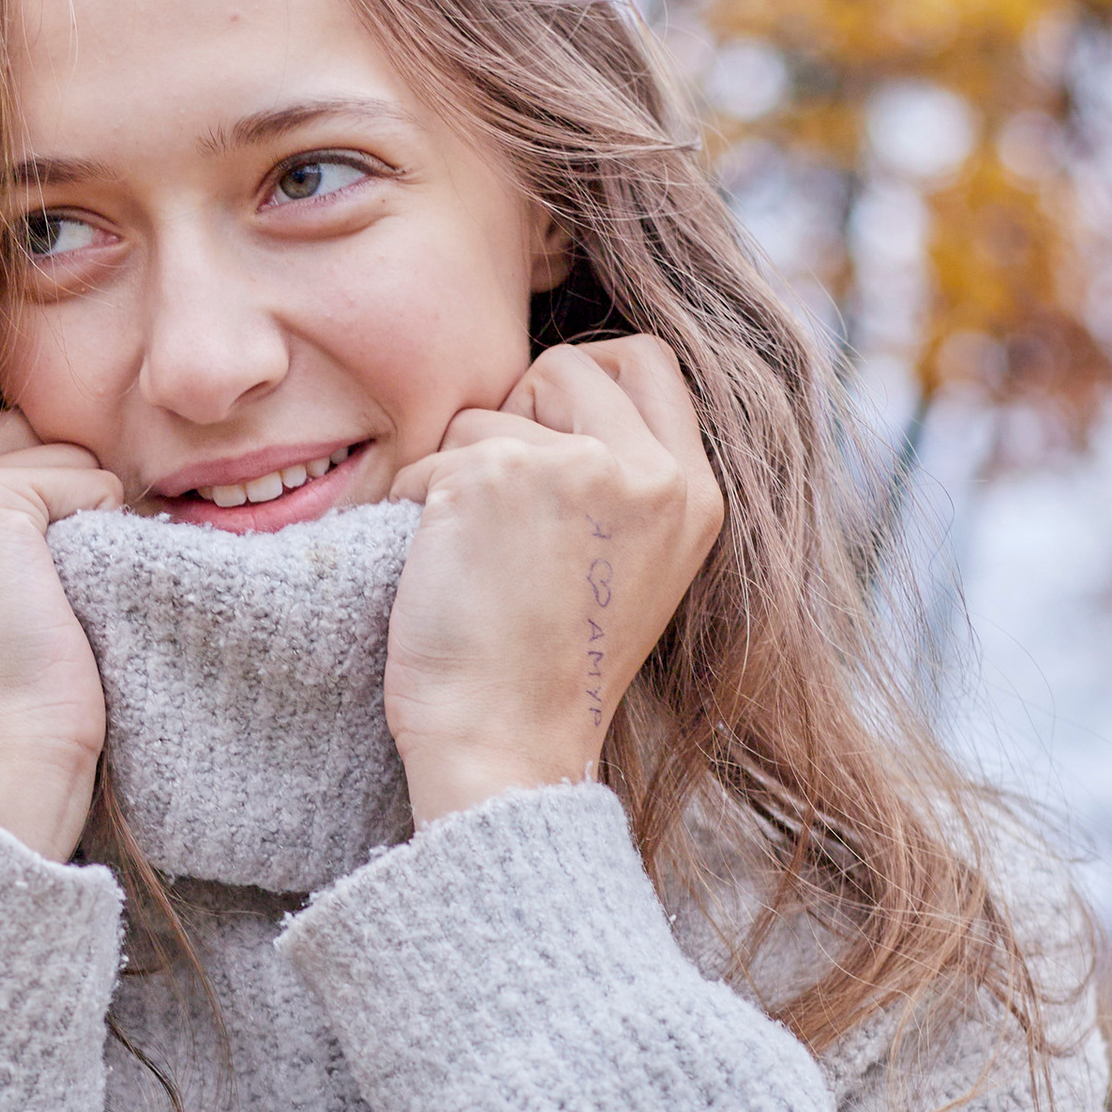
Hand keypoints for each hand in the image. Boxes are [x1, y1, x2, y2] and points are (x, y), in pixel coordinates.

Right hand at [0, 395, 124, 857]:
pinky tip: (60, 601)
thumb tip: (39, 438)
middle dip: (47, 491)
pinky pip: (86, 478)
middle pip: (9, 423)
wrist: (0, 765)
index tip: (10, 584)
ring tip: (43, 598)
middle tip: (29, 594)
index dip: (19, 489)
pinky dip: (100, 531)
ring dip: (76, 512)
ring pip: (51, 445)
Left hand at [381, 337, 723, 825]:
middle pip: (569, 363)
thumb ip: (627, 477)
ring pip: (491, 409)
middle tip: (509, 509)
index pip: (646, 361)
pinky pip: (433, 454)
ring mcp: (576, 467)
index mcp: (695, 494)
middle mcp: (650, 473)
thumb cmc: (548, 673)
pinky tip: (442, 575)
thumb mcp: (633, 565)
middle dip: (521, 414)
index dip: (586, 382)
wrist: (506, 751)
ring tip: (481, 562)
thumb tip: (563, 382)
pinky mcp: (496, 475)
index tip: (553, 444)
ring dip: (462, 472)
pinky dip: (416, 505)